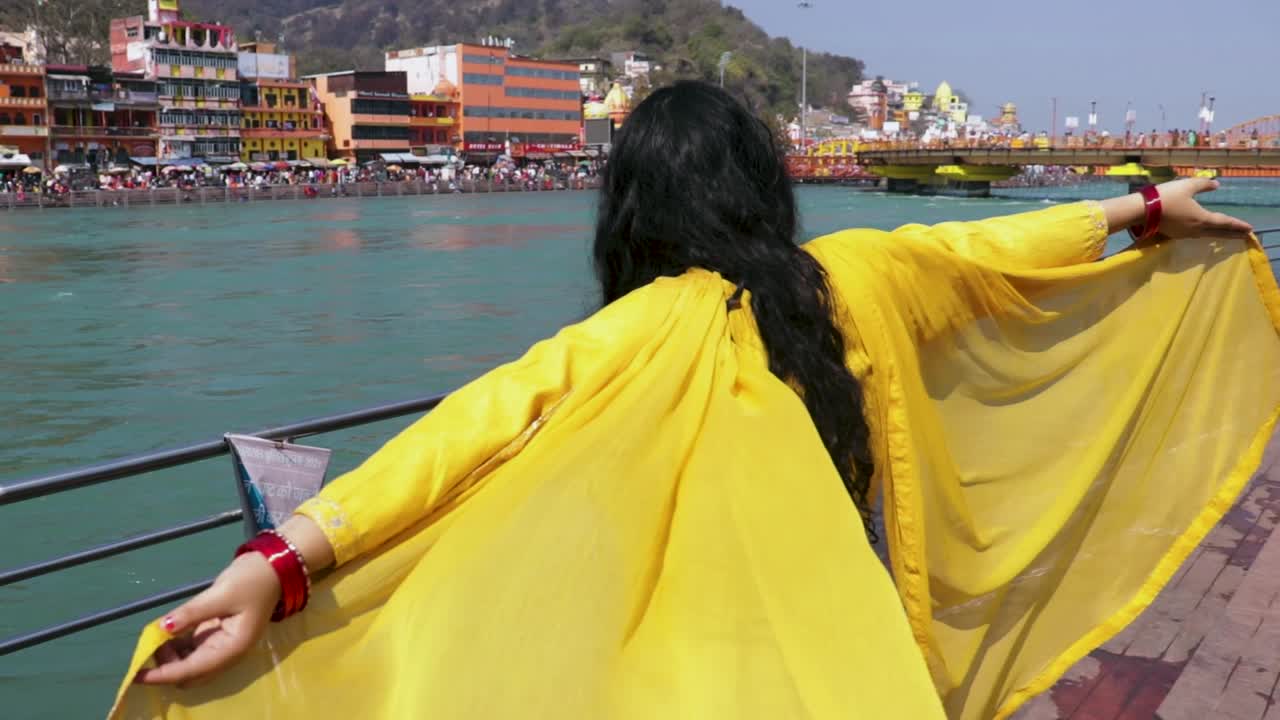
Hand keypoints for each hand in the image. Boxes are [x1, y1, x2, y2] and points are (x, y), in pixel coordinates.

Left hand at [133, 552, 279, 686]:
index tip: (136, 674)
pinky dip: (177, 647)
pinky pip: (193, 650)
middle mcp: (228, 653)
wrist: (274, 567)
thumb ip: (192, 613)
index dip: (163, 674)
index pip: (192, 670)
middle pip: (191, 675)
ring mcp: (223, 646)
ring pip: (190, 664)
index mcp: (233, 648)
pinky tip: (167, 633)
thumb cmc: (252, 580)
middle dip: (166, 667)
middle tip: (148, 647)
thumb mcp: (221, 594)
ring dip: (171, 657)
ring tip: (156, 637)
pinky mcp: (218, 636)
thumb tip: (162, 628)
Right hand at [1152, 178, 1252, 241]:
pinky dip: (1206, 234)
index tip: (1250, 229)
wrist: (1143, 210)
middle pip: (1218, 233)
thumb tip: (1216, 184)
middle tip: (1245, 235)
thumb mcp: (1187, 186)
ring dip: (1219, 235)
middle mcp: (1196, 229)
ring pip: (1207, 235)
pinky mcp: (1175, 234)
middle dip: (1233, 234)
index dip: (1238, 225)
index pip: (1225, 222)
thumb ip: (1203, 184)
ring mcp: (1185, 233)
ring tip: (1228, 235)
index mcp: (1202, 218)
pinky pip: (1196, 235)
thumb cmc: (1167, 197)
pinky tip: (1205, 232)